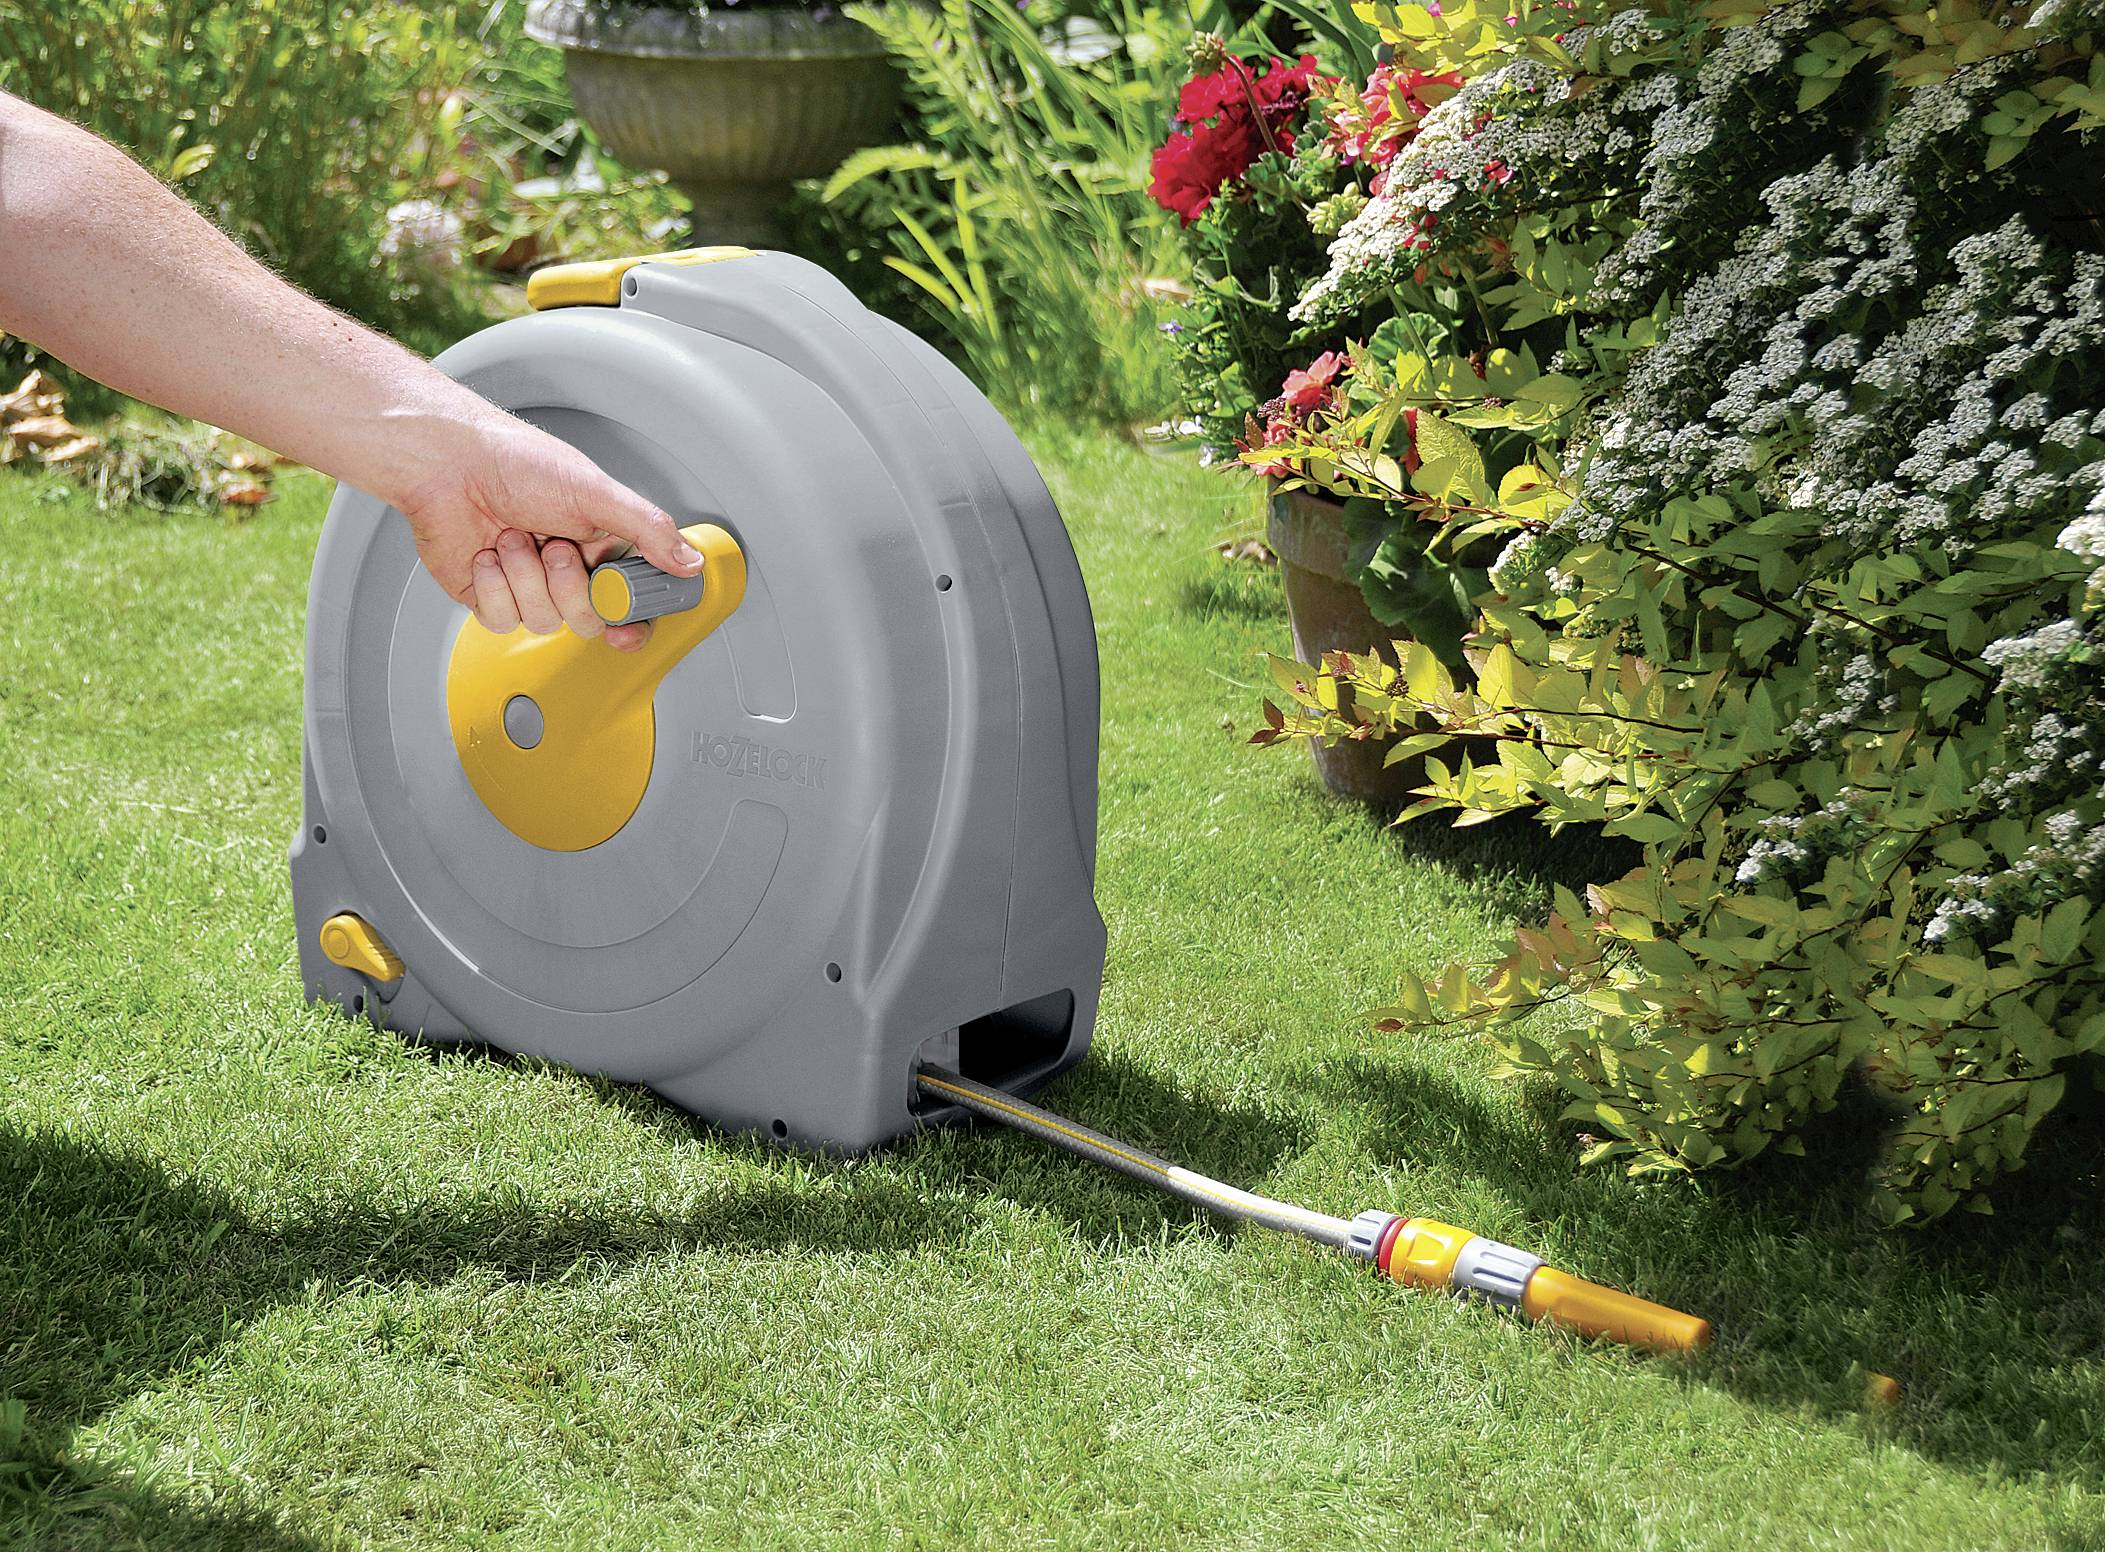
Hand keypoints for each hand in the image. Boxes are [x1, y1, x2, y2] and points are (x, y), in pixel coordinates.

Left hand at [394, 410, 700, 650]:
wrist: (448, 463)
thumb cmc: (515, 461)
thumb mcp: (595, 491)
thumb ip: (648, 528)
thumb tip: (689, 560)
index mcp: (603, 543)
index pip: (633, 598)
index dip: (633, 618)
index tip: (625, 625)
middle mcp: (569, 568)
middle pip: (589, 618)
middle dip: (569, 586)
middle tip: (557, 548)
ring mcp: (529, 585)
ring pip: (544, 621)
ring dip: (526, 577)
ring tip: (513, 536)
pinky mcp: (490, 596)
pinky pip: (503, 619)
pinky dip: (495, 586)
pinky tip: (489, 554)